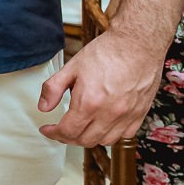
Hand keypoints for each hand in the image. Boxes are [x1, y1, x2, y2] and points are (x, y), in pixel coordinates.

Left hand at [37, 26, 162, 145]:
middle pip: (85, 140)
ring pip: (105, 141)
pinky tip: (103, 124)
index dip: (53, 133)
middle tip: (60, 129)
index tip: (47, 129)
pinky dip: (112, 134)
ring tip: (80, 127)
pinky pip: (125, 135)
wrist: (138, 43)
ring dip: (89, 138)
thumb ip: (53, 88)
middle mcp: (110, 113)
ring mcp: (127, 115)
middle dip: (68, 138)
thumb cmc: (107, 52)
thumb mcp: (72, 67)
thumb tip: (43, 107)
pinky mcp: (140, 113)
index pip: (68, 131)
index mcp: (90, 102)